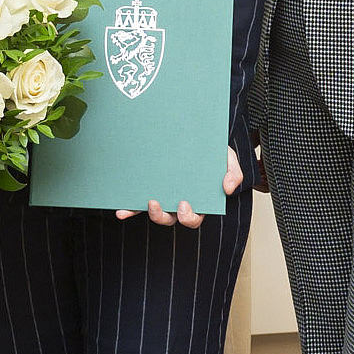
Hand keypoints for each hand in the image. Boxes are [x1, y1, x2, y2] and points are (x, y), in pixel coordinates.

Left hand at [121, 146, 243, 226]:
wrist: (197, 135)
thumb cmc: (213, 151)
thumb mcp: (228, 159)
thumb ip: (233, 173)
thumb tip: (227, 188)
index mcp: (197, 200)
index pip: (193, 217)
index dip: (188, 217)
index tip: (183, 205)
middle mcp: (177, 201)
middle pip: (169, 218)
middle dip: (161, 215)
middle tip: (155, 203)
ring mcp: (162, 195)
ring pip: (152, 212)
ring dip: (144, 212)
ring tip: (142, 200)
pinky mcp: (147, 187)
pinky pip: (136, 203)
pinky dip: (128, 209)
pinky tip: (120, 210)